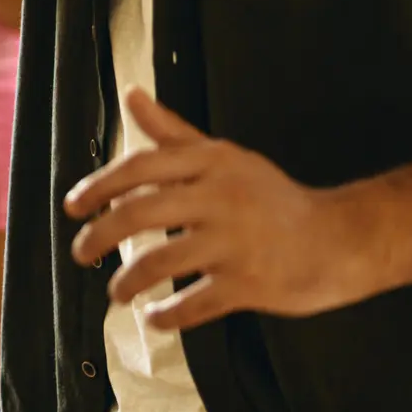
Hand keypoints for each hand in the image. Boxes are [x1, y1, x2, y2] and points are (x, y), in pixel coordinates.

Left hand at [66, 88, 370, 331]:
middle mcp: (221, 197)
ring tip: (116, 293)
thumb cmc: (271, 197)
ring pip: (162, 261)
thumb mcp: (222, 157)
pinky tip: (154, 317)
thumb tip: (129, 93)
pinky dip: (168, 315)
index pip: (140, 167)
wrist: (340, 239)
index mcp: (211, 162)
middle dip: (100, 236)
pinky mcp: (250, 283)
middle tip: (81, 253)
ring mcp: (236, 242)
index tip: (71, 206)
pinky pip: (195, 303)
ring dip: (129, 281)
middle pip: (141, 214)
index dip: (99, 186)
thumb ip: (172, 132)